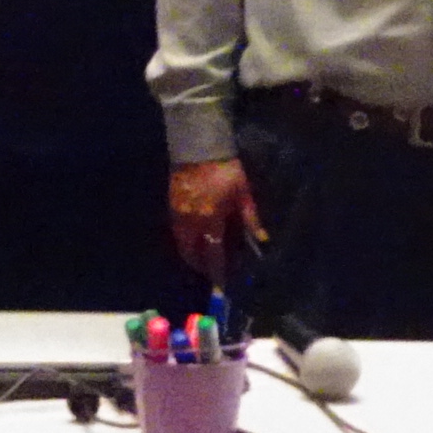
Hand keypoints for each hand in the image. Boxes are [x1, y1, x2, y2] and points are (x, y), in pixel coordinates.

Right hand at [168, 158, 264, 283]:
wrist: (198, 147)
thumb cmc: (225, 170)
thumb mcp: (243, 193)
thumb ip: (251, 218)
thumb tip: (261, 240)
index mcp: (210, 221)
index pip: (213, 254)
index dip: (217, 272)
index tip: (221, 285)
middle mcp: (190, 223)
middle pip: (191, 253)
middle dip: (200, 265)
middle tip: (210, 271)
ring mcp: (178, 215)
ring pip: (180, 244)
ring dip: (190, 254)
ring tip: (201, 257)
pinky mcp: (171, 206)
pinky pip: (176, 232)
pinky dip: (184, 240)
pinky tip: (193, 238)